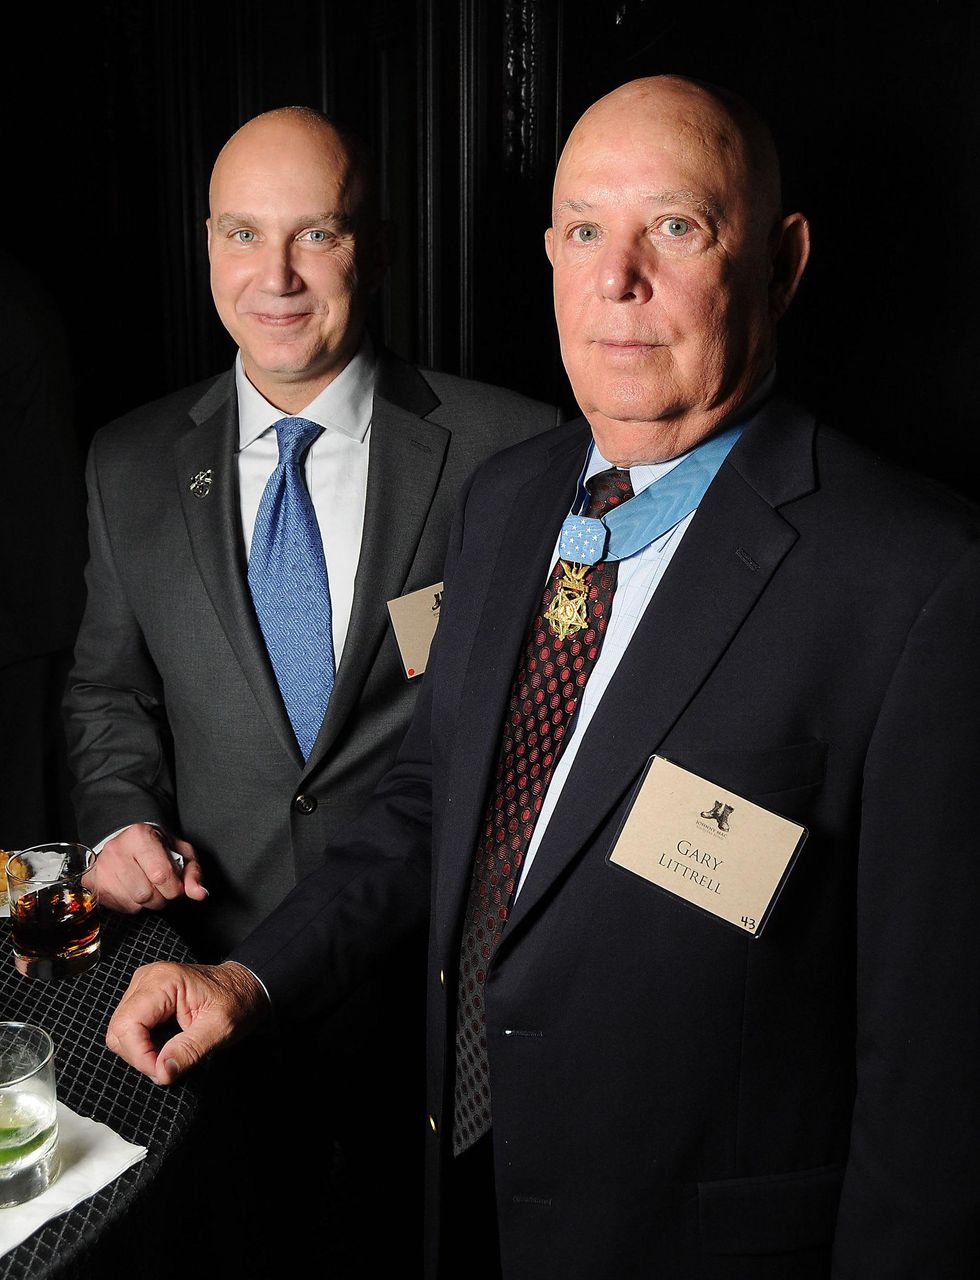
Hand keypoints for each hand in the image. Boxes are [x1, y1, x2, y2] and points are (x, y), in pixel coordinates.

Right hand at [87, 823, 206, 912]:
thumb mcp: (181, 852)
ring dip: (146, 902)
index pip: (161, 876)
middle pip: (146, 894)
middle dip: (161, 897)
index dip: (174, 888)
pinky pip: (118, 907)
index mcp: (140, 836)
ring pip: (133, 903)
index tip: (176, 885)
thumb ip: (193, 872)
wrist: (125, 838)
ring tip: (148, 886)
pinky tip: (133, 889)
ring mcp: (101, 867)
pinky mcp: (92, 882)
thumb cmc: (156, 846)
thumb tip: (199, 894)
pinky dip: (131, 904)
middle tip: (162, 886)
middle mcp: (116, 850)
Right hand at [106, 961, 267, 1084]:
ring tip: (172, 1052)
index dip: (140, 1055)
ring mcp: (144, 988)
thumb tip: (161, 1072)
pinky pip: (130, 1028)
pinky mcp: (145, 998)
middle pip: (119, 1029)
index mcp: (163, 981)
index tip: (162, 1071)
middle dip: (140, 1055)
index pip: (127, 1025)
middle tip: (168, 1066)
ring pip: (121, 1031)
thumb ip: (189, 1050)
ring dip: (142, 1051)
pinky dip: (145, 1044)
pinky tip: (167, 1042)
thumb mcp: (220, 1028)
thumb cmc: (236, 1000)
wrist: (245, 987)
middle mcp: (148, 979)